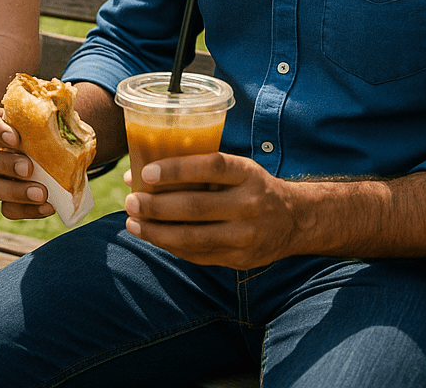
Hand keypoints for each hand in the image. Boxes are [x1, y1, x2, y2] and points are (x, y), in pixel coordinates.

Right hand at [0, 107, 54, 220]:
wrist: (61, 150)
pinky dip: (27, 210)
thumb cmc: (51, 124)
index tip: (15, 139)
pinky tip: (48, 206)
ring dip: (14, 192)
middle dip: (4, 164)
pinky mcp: (5, 198)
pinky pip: (7, 209)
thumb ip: (53, 112)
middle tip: (29, 168)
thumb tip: (67, 114)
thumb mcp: (51, 114)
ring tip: (41, 193)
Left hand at [124, 152, 296, 268]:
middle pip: (195, 207)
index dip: (176, 169)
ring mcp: (245, 236)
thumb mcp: (238, 167)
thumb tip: (141, 172)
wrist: (294, 220)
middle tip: (130, 201)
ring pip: (192, 237)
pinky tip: (153, 236)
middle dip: (156, 206)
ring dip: (157, 231)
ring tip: (132, 222)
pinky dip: (171, 246)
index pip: (210, 167)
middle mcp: (248, 204)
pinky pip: (197, 255)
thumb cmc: (252, 186)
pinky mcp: (239, 259)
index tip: (145, 172)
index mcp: (246, 173)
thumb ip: (199, 168)